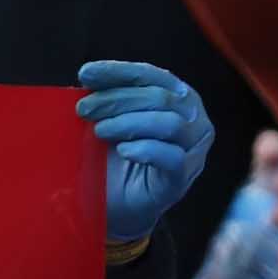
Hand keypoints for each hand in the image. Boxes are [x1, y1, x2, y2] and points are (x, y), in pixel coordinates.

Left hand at [77, 59, 213, 249]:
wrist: (116, 206)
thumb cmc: (114, 158)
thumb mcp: (108, 121)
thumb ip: (105, 100)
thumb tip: (88, 77)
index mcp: (177, 97)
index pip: (151, 75)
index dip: (119, 72)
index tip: (85, 74)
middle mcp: (194, 120)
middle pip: (160, 98)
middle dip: (116, 99)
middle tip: (84, 109)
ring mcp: (193, 151)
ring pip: (170, 124)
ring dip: (128, 123)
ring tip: (100, 131)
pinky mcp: (182, 179)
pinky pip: (172, 159)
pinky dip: (146, 150)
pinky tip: (123, 150)